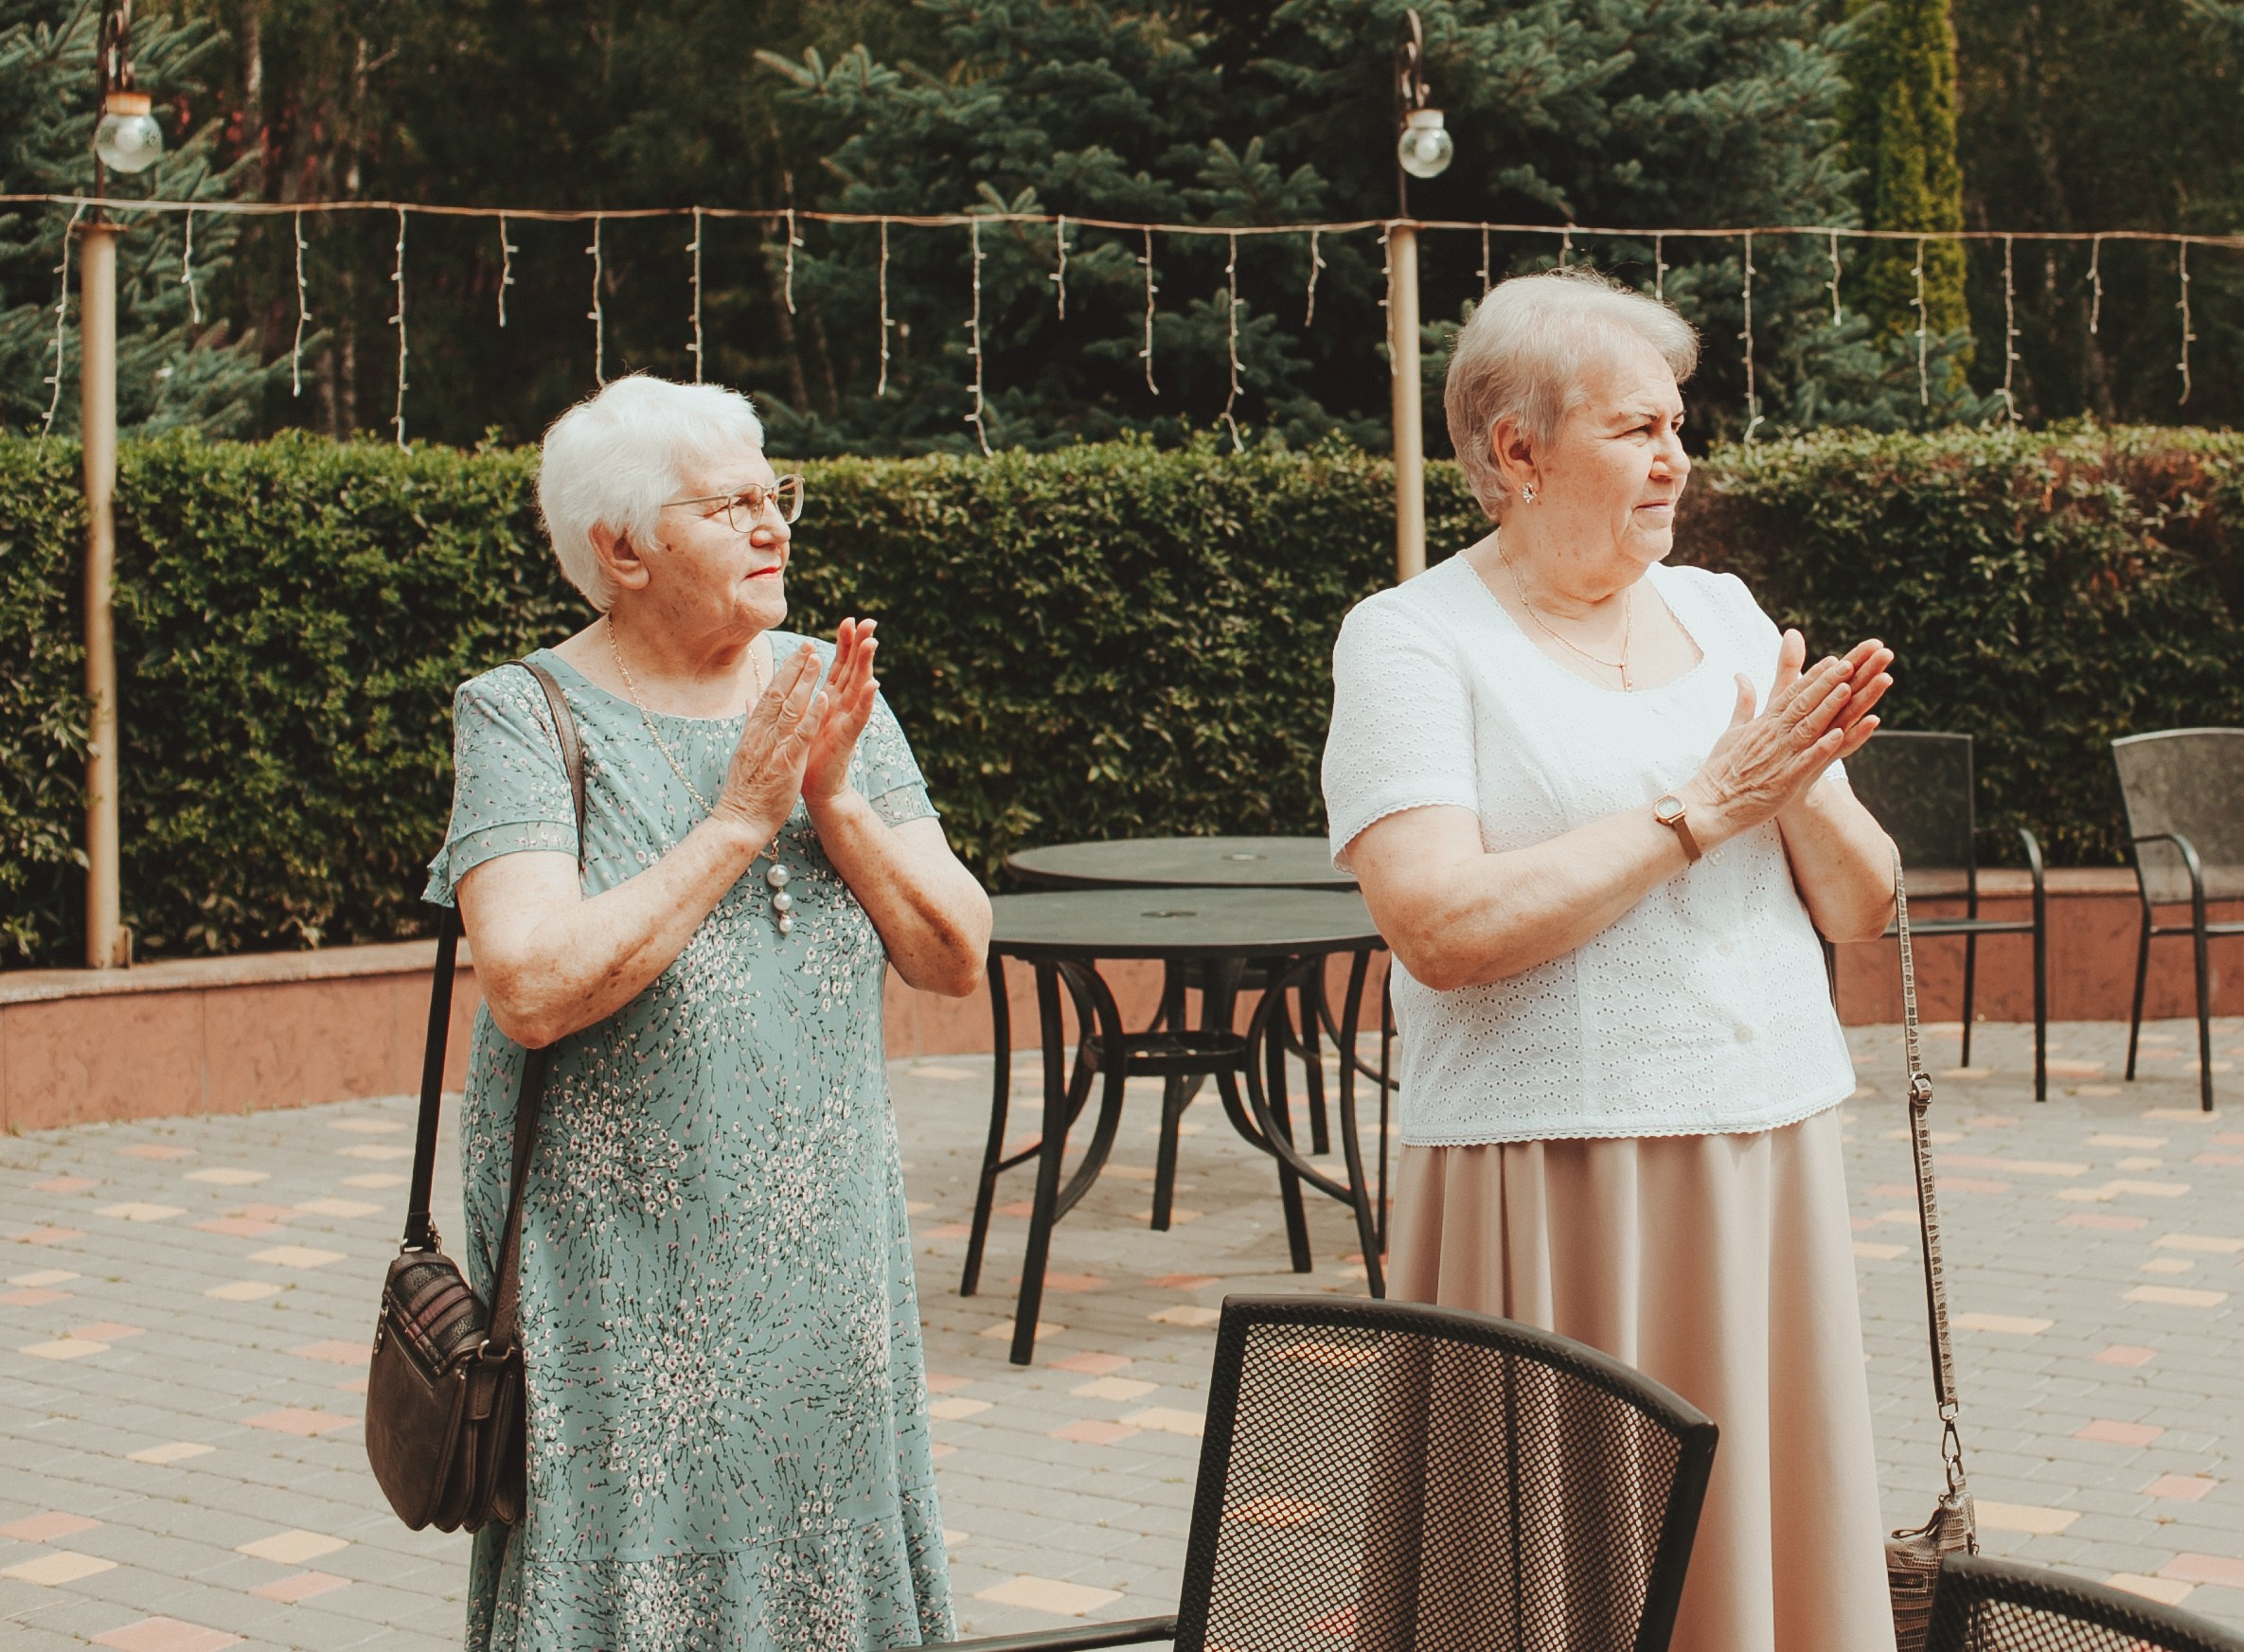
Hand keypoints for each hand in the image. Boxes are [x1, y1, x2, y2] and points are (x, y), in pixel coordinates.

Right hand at [711, 643, 823, 845]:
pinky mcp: (786, 763)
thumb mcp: (745, 752)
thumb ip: (750, 725)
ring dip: (805, 682)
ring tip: (818, 660)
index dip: (785, 671)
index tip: (798, 652)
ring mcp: (773, 747)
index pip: (769, 693)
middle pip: (778, 693)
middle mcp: (762, 734)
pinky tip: (823, 698)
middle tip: (811, 645)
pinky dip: (812, 716)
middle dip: (795, 667)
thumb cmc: (745, 791)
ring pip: (790, 708)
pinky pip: (800, 735)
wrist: (739, 821)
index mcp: (754, 731)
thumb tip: (749, 703)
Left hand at [803, 618, 880, 807]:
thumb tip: (787, 681)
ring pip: (859, 687)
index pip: (839, 665)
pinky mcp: (847, 737)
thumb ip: (796, 699)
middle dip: (860, 645)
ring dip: (866, 664)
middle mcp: (841, 706)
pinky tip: (873, 684)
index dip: (844, 643)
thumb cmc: (806, 756)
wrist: (814, 788)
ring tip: (873, 642)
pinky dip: (866, 700)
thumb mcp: (799, 721)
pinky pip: (858, 716)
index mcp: (829, 700)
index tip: (847, 620)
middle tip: (869, 620)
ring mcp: (847, 720)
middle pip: (853, 669)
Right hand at [1681, 630, 1892, 846]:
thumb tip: (1741, 676)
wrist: (1708, 807)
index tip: (1832, 660)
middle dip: (1826, 684)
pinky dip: (1821, 748)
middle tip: (1848, 664)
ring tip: (1847, 688)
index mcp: (1761, 725)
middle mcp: (1771, 736)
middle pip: (1802, 705)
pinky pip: (1805, 761)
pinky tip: (1838, 735)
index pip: (1790, 695)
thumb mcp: (1730, 731)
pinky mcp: (1782, 781)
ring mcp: (1778, 758)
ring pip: (1807, 728)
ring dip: (1828, 708)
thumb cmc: (1719, 772)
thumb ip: (1743, 704)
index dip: (1813, 677)